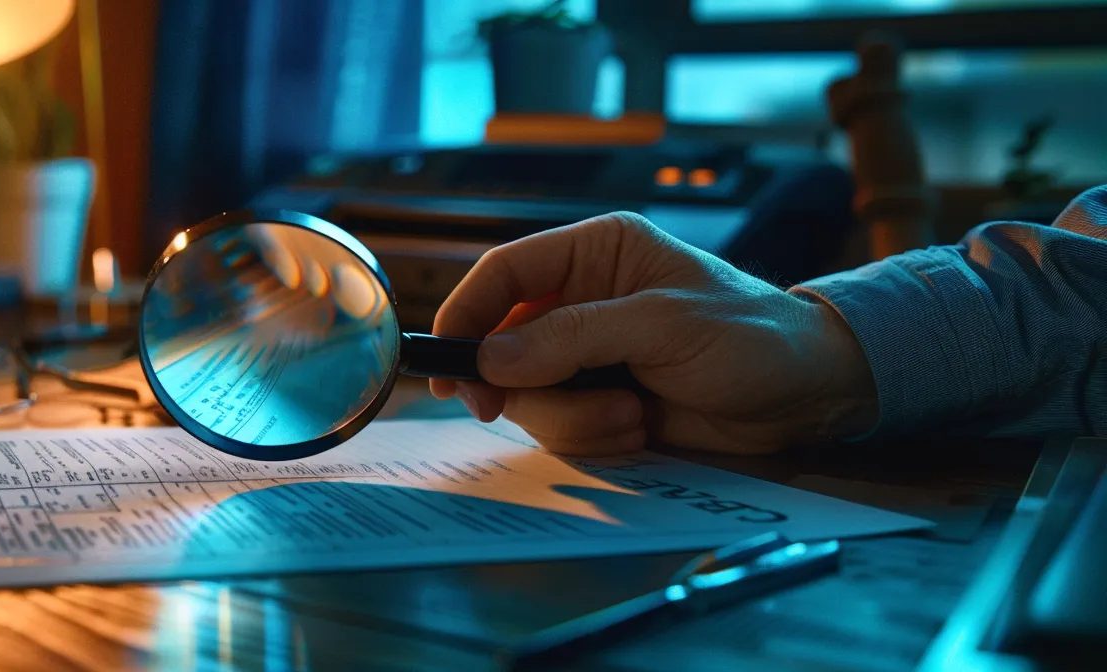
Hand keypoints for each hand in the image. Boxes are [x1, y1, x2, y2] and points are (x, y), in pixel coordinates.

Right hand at [430, 212, 877, 454]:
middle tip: (508, 411)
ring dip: (572, 417)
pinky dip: (593, 436)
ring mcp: (588, 355)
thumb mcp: (663, 325)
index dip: (465, 314)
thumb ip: (572, 336)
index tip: (444, 363)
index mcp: (595, 254)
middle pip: (501, 345)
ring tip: (632, 417)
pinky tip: (640, 428)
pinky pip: (559, 425)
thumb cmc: (752, 337)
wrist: (809, 394)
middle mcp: (581, 301)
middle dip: (520, 386)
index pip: (503, 274)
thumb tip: (491, 357)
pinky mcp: (600, 400)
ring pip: (527, 395)